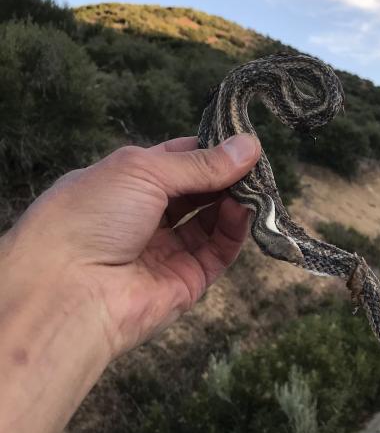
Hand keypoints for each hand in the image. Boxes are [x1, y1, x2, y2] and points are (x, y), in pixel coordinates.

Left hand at [1, 134, 260, 359]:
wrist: (69, 292)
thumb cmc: (91, 216)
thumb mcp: (143, 172)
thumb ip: (200, 162)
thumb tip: (250, 146)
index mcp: (125, 183)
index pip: (177, 160)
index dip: (210, 148)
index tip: (242, 140)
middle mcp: (146, 216)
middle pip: (199, 190)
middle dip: (228, 175)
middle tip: (257, 163)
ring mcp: (166, 250)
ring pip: (211, 220)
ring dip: (234, 201)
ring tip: (257, 186)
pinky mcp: (186, 280)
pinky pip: (218, 252)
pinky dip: (234, 230)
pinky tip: (244, 211)